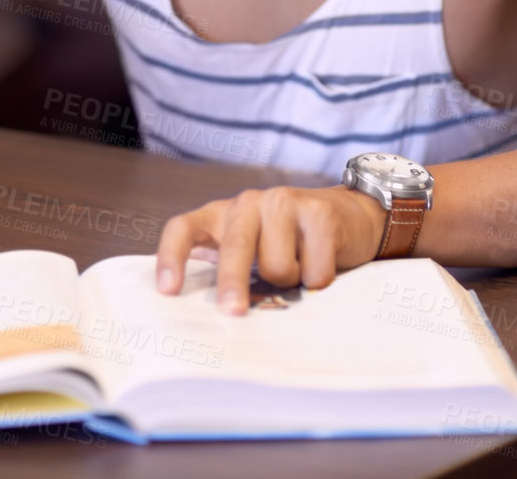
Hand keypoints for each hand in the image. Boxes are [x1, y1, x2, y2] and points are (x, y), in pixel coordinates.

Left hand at [155, 186, 386, 314]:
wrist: (349, 215)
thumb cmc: (288, 243)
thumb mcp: (250, 249)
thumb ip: (225, 267)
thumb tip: (198, 315)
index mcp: (220, 215)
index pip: (183, 228)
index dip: (171, 257)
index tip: (168, 291)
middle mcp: (247, 203)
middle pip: (234, 248)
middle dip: (233, 283)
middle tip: (233, 313)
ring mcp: (283, 201)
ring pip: (277, 266)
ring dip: (291, 282)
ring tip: (298, 269)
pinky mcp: (319, 211)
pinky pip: (314, 269)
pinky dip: (319, 280)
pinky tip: (324, 262)